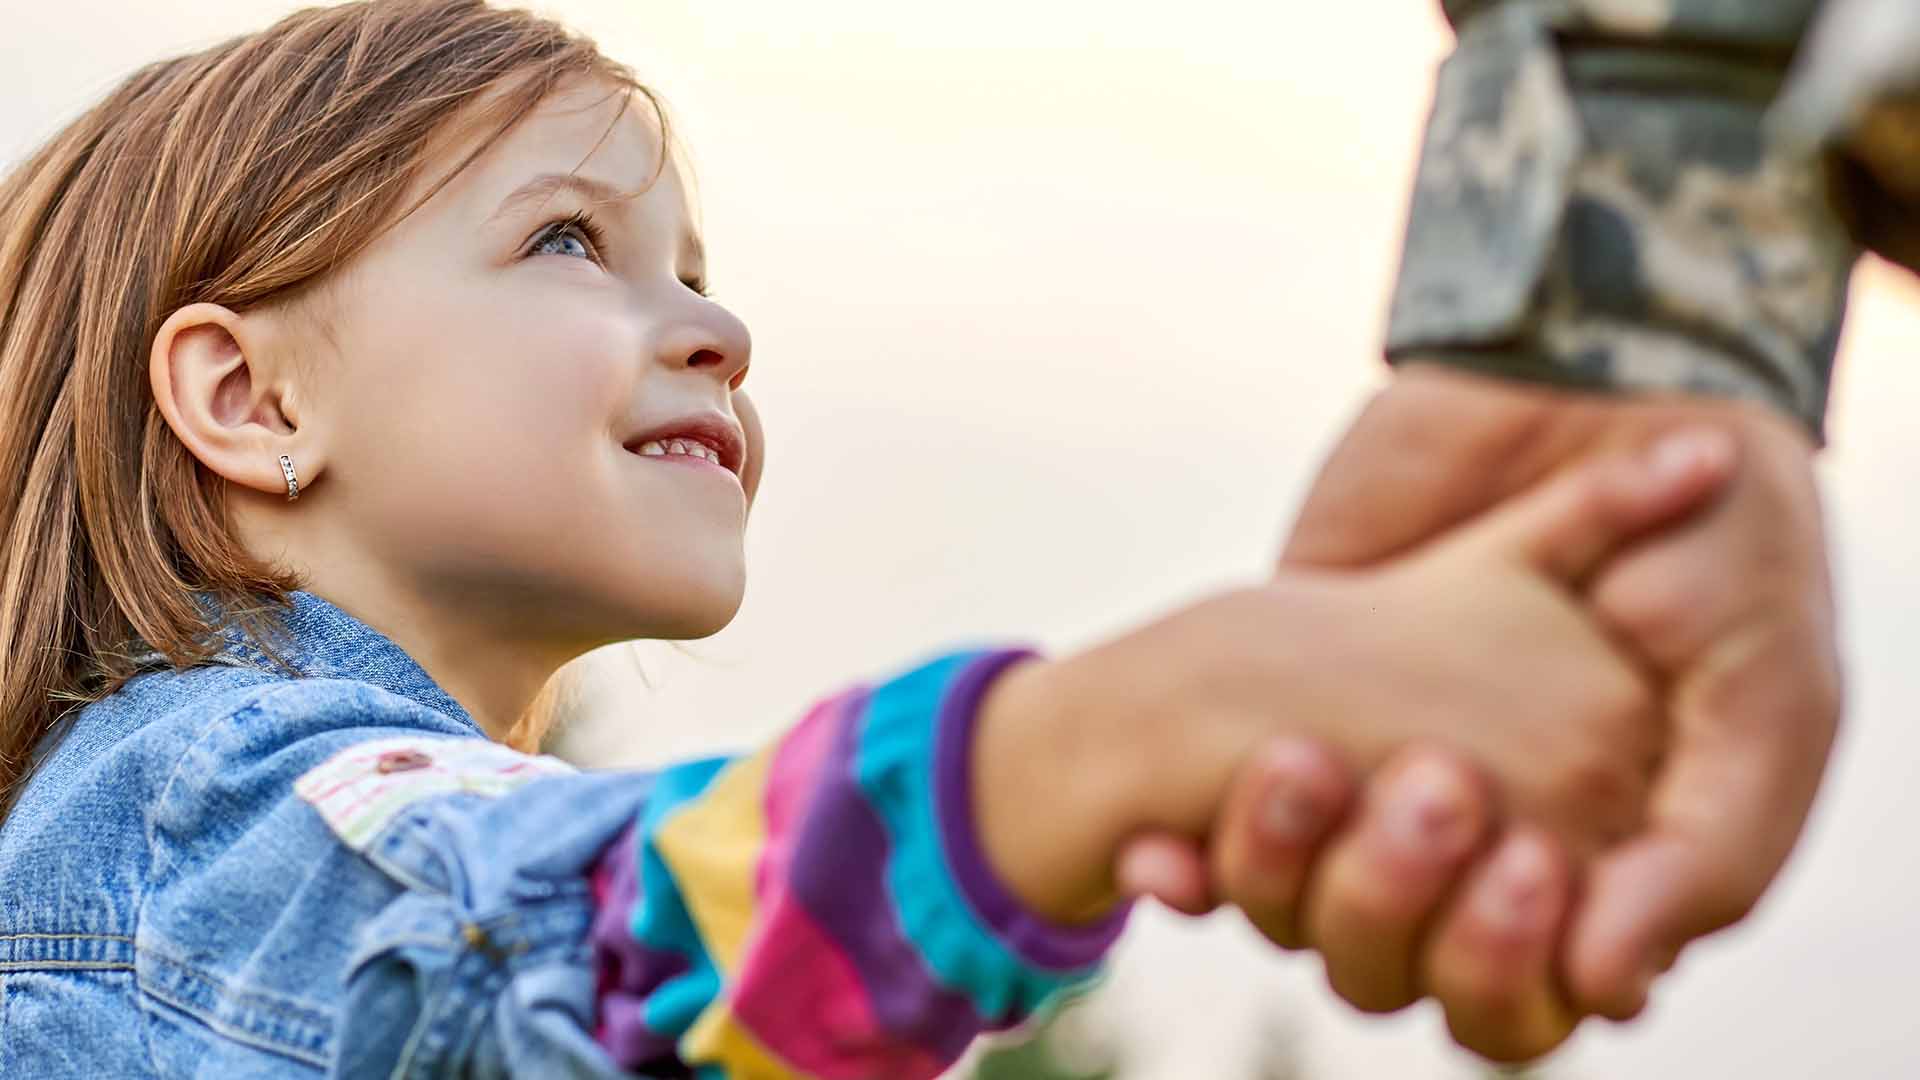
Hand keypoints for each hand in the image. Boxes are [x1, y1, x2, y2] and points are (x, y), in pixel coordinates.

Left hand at [1118, 365, 1840, 1059]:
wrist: (1599, 382)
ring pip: (1304, 919)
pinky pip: (1220, 840)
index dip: (1500, 964)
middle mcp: (1478, 844)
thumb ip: (1710, 854)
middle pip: (1403, 969)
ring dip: (1285, 875)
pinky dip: (1184, 864)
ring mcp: (1378, 784)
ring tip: (1298, 763)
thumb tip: (1611, 989)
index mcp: (1596, 865)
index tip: (1524, 868)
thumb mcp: (1767, 694)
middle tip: (1428, 790)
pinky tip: (1157, 855)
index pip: (1519, 996)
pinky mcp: (1290, 716)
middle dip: (1392, 907)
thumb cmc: (1720, 539)